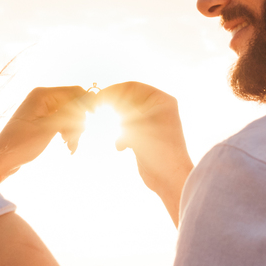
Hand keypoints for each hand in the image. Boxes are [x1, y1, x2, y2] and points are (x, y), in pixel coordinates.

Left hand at [0, 87, 95, 184]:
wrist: (4, 159)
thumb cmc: (23, 143)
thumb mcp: (50, 127)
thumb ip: (70, 111)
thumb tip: (90, 96)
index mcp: (42, 94)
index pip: (74, 91)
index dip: (86, 102)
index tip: (93, 117)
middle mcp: (43, 98)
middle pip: (73, 104)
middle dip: (78, 122)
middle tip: (74, 140)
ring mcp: (43, 109)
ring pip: (70, 115)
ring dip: (74, 130)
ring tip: (70, 146)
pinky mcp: (43, 120)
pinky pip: (62, 122)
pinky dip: (67, 132)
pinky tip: (68, 146)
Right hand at [98, 82, 192, 225]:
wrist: (169, 178)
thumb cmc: (157, 149)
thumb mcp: (137, 124)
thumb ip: (119, 109)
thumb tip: (101, 96)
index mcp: (161, 100)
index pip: (132, 87)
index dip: (112, 91)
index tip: (96, 99)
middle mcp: (158, 108)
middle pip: (128, 99)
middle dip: (113, 107)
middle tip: (96, 111)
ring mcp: (152, 122)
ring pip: (126, 114)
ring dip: (117, 122)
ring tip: (113, 130)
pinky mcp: (145, 136)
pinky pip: (128, 128)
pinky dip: (122, 135)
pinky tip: (121, 146)